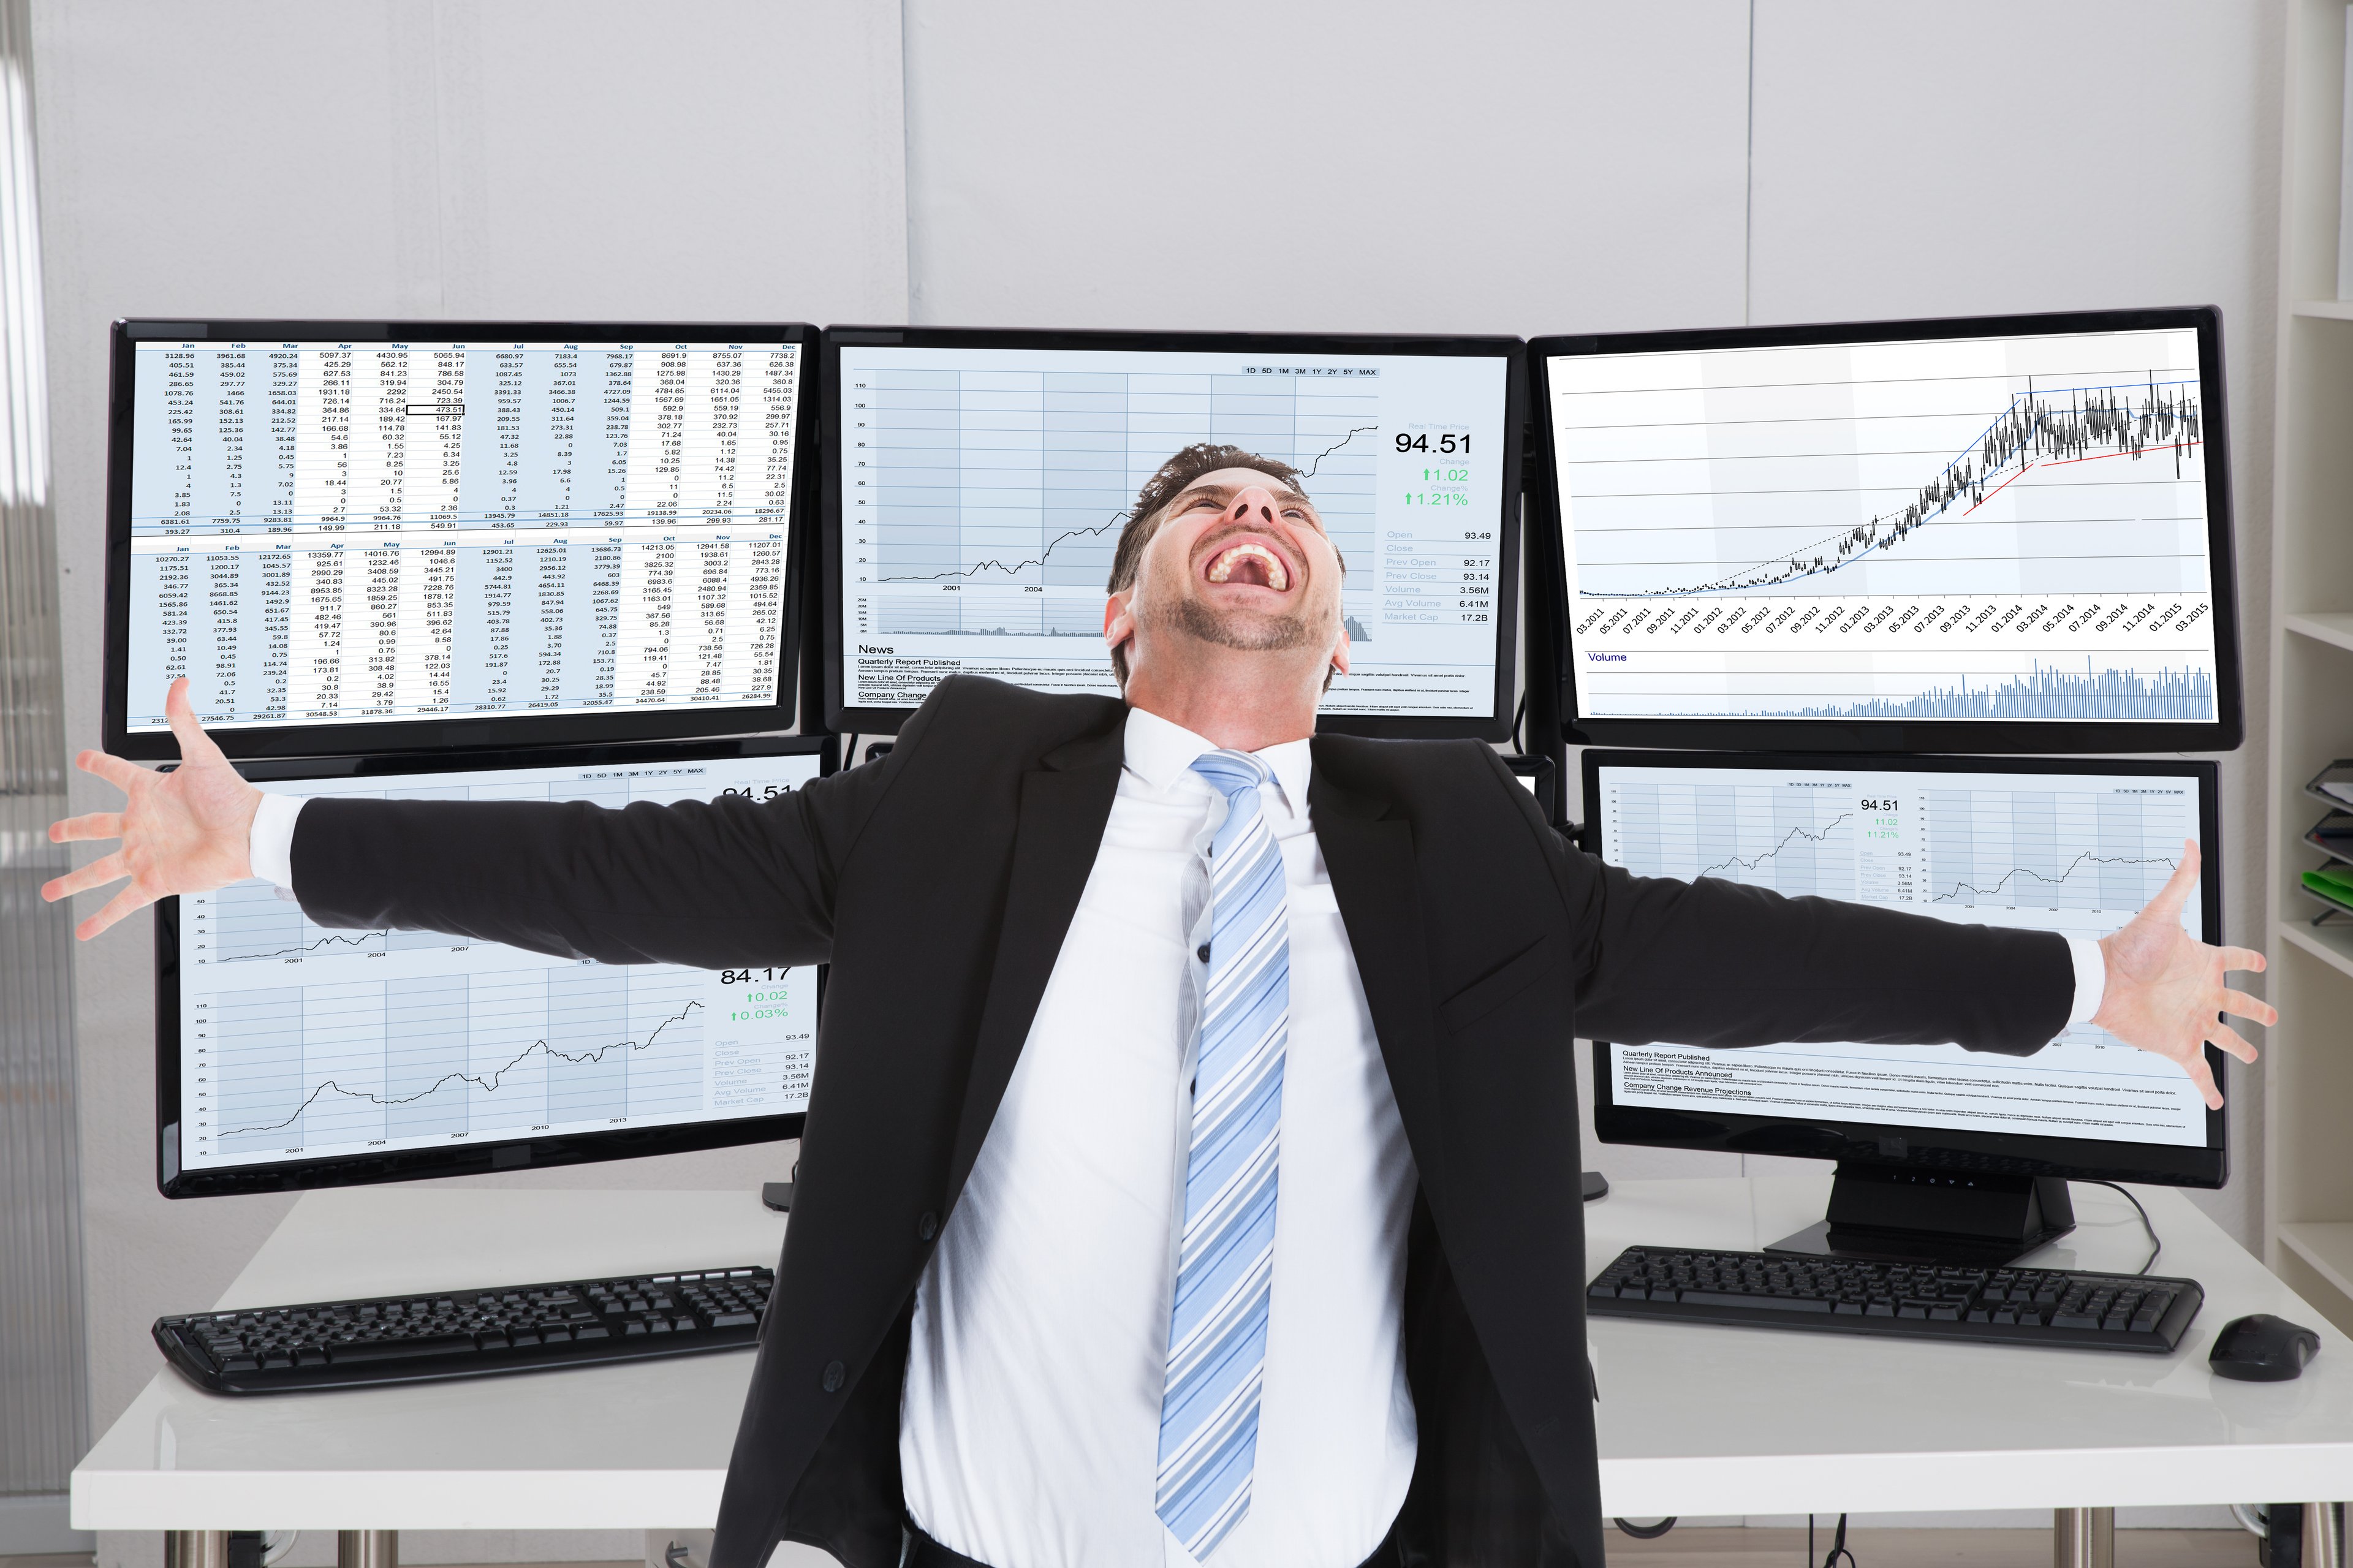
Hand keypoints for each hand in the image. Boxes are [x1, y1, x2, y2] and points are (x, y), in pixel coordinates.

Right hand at [41, 678, 262, 939]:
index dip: (99, 764)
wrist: (252, 835)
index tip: (84, 758)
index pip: (117, 773)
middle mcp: (142, 826)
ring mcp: (145, 855)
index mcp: (150, 793)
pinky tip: (83, 932)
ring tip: (49, 892)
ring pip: (98, 870)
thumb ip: (184, 721)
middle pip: (97, 827)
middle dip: (73, 829)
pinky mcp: (154, 880)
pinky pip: (122, 903)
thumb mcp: (203, 756)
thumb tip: (181, 682)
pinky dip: (101, 919)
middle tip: (53, 832)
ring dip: (73, 882)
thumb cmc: (233, 796)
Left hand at [2091, 840, 2272, 1108]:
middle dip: (2256, 1010)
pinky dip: (2209, 1088)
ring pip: (2225, 1038)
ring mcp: (2191, 1020)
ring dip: (2240, 1048)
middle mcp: (2200, 993)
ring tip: (2251, 1056)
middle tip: (2271, 1015)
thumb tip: (2189, 842)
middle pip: (2239, 1004)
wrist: (2100, 981)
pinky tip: (2218, 1102)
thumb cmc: (2128, 946)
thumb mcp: (2162, 912)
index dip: (2248, 961)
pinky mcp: (2178, 1044)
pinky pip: (2199, 1071)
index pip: (2234, 960)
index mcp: (2203, 963)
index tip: (2259, 961)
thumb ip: (2180, 880)